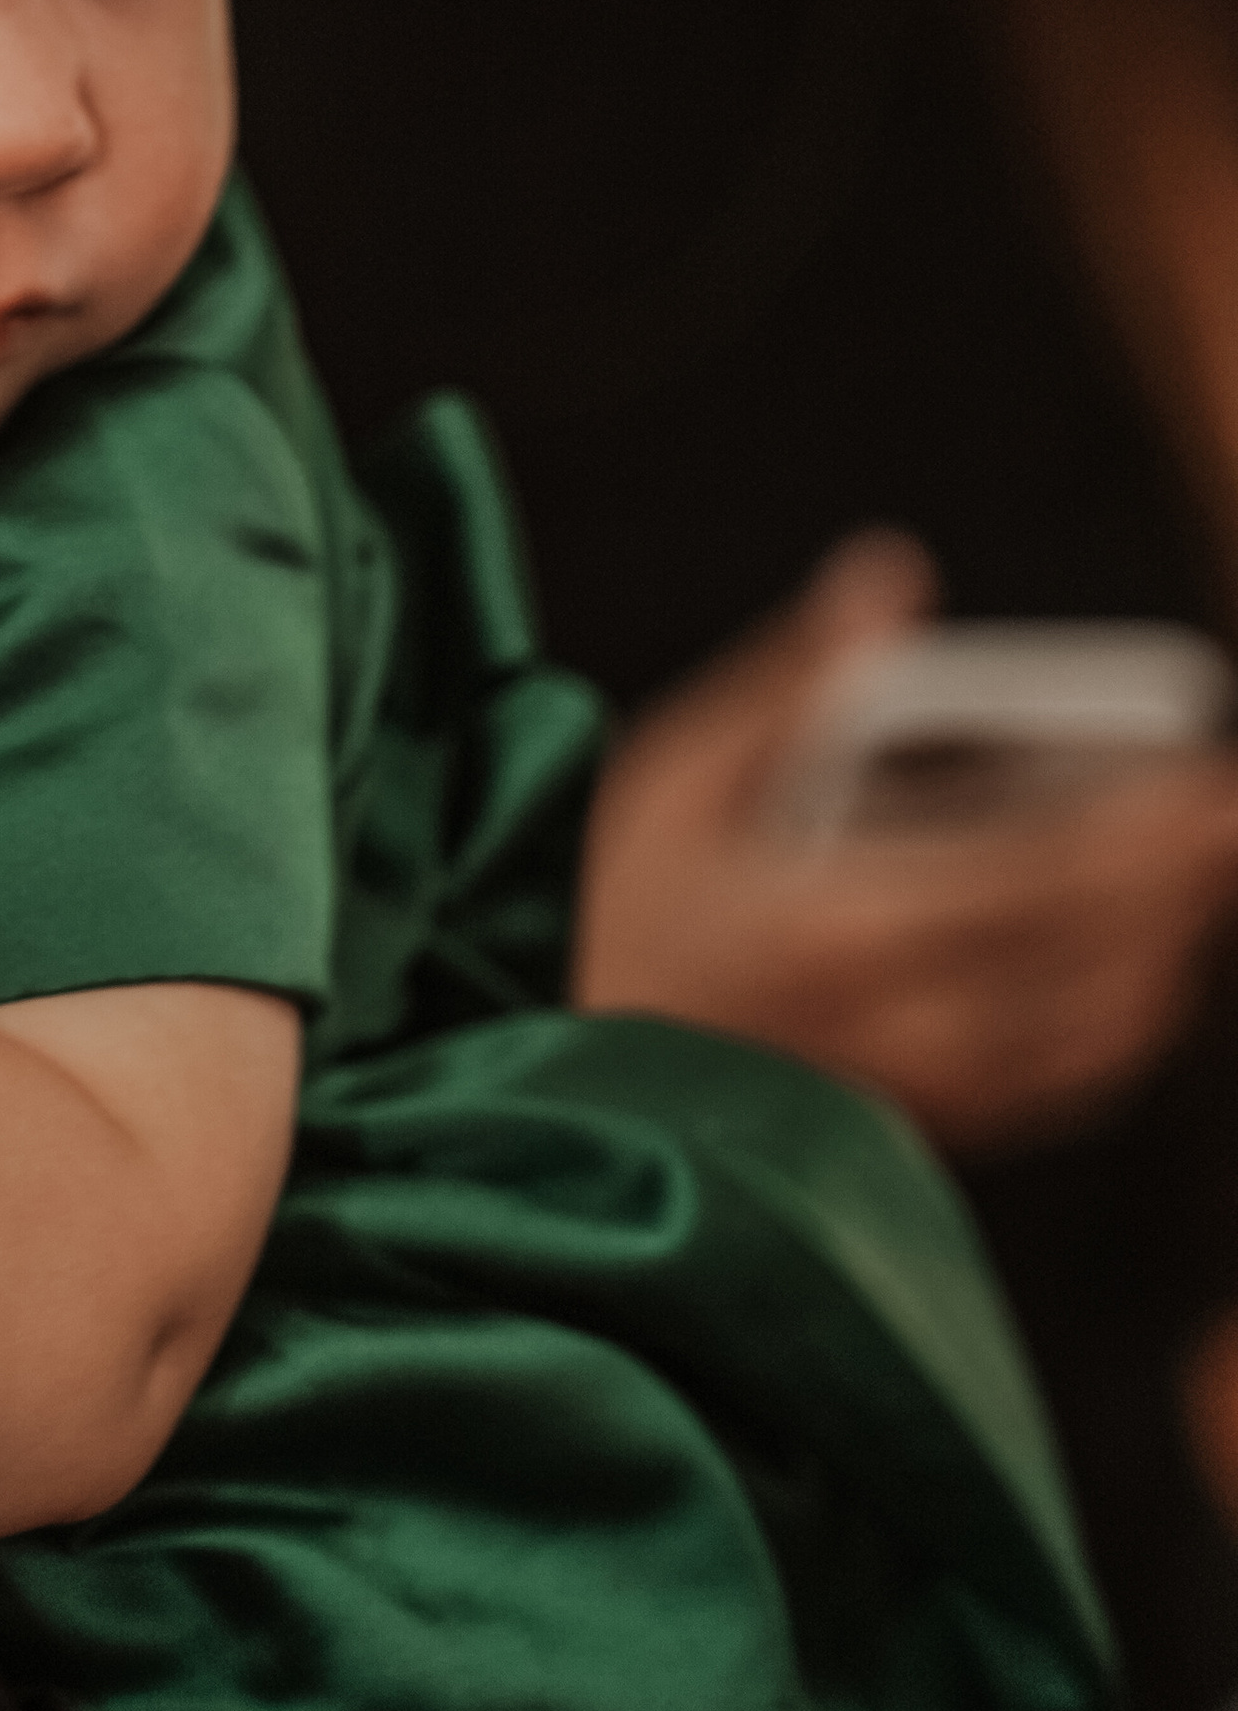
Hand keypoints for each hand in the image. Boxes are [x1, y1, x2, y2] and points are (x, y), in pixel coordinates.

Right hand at [577, 535, 1237, 1151]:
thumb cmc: (596, 916)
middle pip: (1101, 962)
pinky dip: (1120, 1019)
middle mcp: (897, 1027)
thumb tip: (890, 578)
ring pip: (1099, 1033)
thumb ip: (797, 681)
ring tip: (1194, 867)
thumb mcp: (672, 775)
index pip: (1044, 880)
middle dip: (1188, 881)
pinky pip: (1059, 1084)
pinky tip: (1132, 960)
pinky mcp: (916, 1132)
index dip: (1151, 832)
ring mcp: (914, 1095)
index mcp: (838, 925)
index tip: (1213, 778)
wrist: (541, 1086)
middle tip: (1228, 810)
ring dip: (1166, 948)